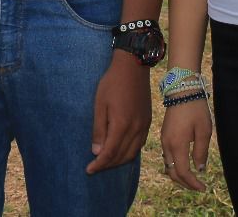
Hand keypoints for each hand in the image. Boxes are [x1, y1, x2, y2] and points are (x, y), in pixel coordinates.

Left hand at [86, 51, 150, 173]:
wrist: (133, 67)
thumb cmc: (112, 83)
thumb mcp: (100, 104)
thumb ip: (99, 129)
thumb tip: (97, 152)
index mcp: (122, 124)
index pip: (110, 153)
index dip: (99, 164)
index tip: (89, 170)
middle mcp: (136, 128)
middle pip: (122, 156)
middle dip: (108, 165)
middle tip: (95, 167)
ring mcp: (144, 126)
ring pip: (132, 153)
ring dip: (119, 161)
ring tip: (106, 161)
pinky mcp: (148, 122)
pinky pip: (139, 144)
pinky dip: (129, 152)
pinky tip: (121, 150)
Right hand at [160, 100, 212, 190]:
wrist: (182, 91)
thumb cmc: (195, 109)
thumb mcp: (204, 131)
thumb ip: (201, 152)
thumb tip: (199, 169)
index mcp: (177, 144)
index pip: (183, 172)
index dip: (193, 183)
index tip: (203, 188)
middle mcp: (167, 144)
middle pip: (172, 173)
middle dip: (185, 183)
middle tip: (198, 187)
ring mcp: (164, 140)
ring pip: (168, 166)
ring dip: (179, 175)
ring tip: (193, 179)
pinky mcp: (164, 135)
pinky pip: (167, 157)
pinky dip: (175, 166)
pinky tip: (185, 165)